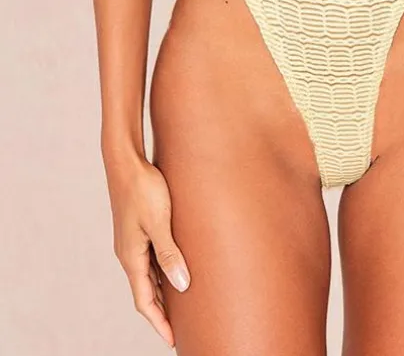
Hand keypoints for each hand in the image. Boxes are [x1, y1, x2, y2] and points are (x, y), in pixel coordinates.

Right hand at [105, 153, 190, 348]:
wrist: (125, 160)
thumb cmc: (143, 188)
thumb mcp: (159, 222)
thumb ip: (170, 253)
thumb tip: (181, 284)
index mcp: (131, 257)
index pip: (144, 300)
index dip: (159, 322)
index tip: (172, 340)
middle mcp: (129, 253)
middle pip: (146, 291)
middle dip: (162, 312)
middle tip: (180, 329)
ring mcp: (131, 241)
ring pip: (148, 275)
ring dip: (163, 291)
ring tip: (181, 306)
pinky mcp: (137, 228)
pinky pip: (150, 259)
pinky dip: (162, 271)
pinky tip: (175, 269)